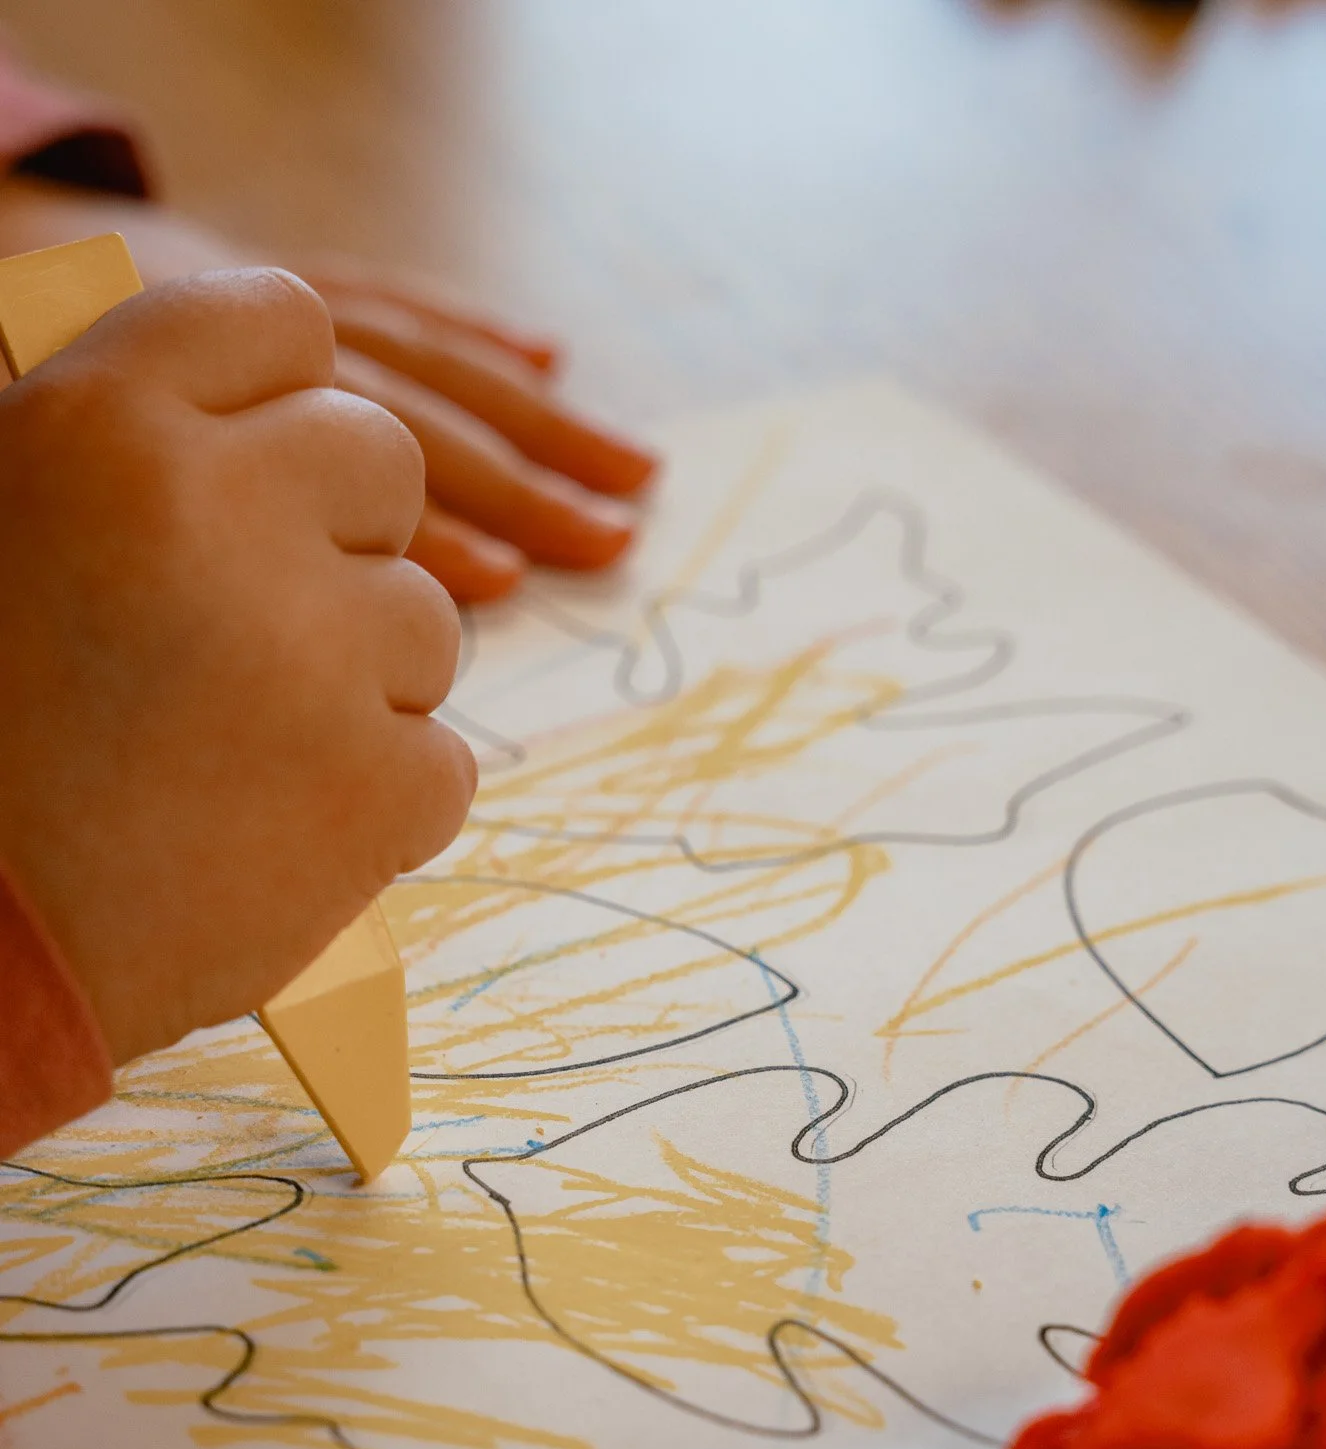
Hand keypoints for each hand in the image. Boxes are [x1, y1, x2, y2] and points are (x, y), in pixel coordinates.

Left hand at [0, 180, 658, 600]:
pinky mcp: (298, 289)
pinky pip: (395, 300)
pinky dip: (471, 328)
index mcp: (209, 423)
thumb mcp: (102, 498)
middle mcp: (265, 367)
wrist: (3, 288)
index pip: (339, 477)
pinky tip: (547, 352)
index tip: (505, 584)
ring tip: (630, 473)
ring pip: (428, 365)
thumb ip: (197, 551)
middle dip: (520, 487)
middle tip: (610, 543)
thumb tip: (312, 649)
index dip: (427, 531)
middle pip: (411, 422)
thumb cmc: (52, 449)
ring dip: (535, 421)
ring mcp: (291, 320)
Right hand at [0, 267, 472, 1063]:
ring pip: (428, 614)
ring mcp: (321, 654)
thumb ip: (116, 440)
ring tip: (240, 747)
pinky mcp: (389, 785)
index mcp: (103, 423)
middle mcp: (223, 511)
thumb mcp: (7, 526)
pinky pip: (444, 755)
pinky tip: (279, 828)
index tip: (259, 457)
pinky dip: (383, 798)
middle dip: (338, 532)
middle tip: (252, 623)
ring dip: (360, 675)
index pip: (283, 319)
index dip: (280, 393)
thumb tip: (238, 404)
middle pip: (381, 454)